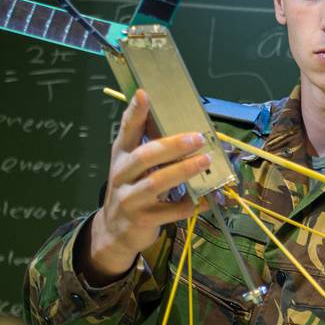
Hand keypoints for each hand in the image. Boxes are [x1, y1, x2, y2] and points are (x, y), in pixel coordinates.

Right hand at [80, 90, 211, 284]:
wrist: (115, 230)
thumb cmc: (132, 190)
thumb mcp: (133, 167)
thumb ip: (151, 148)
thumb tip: (185, 129)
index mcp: (120, 156)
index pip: (126, 131)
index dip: (135, 113)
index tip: (144, 94)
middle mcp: (121, 175)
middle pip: (145, 156)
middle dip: (172, 145)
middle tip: (197, 138)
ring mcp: (130, 199)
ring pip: (157, 182)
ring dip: (184, 170)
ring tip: (205, 161)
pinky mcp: (142, 220)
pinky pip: (172, 211)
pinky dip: (192, 204)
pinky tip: (208, 198)